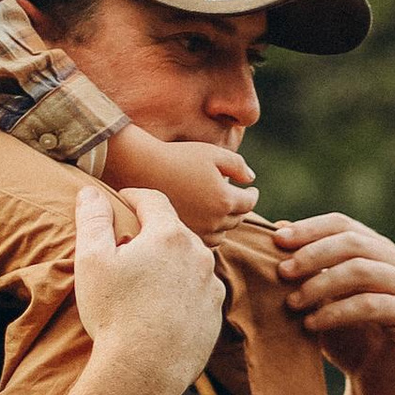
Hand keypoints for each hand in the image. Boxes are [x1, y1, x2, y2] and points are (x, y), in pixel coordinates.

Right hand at [73, 181, 224, 394]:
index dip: (133, 197)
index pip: (152, 200)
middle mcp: (199, 254)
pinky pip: (198, 293)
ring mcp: (210, 286)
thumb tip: (90, 191)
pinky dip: (182, 293)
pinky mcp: (214, 315)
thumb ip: (92, 219)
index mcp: (168, 235)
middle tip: (129, 245)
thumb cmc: (113, 313)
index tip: (121, 201)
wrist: (143, 371)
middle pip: (174, 231)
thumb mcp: (92, 260)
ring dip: (170, 263)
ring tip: (146, 280)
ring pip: (189, 262)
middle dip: (152, 233)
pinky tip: (161, 308)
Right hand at [104, 123, 258, 236]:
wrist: (142, 170)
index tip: (250, 189)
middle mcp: (213, 220)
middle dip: (239, 207)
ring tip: (220, 210)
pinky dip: (208, 232)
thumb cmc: (178, 157)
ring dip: (224, 222)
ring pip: (222, 233)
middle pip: (237, 219)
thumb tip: (250, 179)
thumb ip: (237, 165)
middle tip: (237, 199)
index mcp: (224, 199)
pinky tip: (203, 220)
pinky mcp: (182, 236)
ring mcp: (197, 232)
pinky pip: (203, 241)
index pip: (249, 202)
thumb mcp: (213, 153)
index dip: (252, 194)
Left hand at [273, 211, 394, 394]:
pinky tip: (311, 325)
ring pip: (362, 271)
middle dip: (313, 254)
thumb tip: (278, 228)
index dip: (309, 229)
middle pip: (353, 242)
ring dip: (321, 284)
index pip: (343, 225)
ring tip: (292, 304)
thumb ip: (307, 267)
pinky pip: (371, 304)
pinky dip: (336, 312)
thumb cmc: (347, 339)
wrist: (377, 386)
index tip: (276, 240)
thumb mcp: (320, 299)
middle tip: (281, 272)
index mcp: (379, 251)